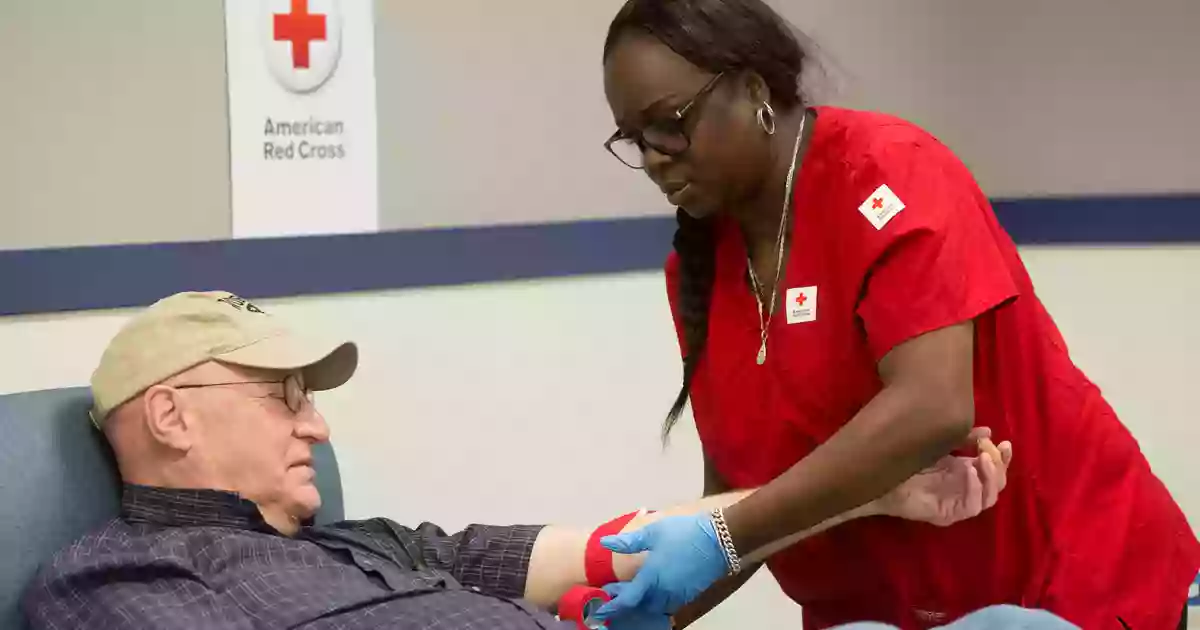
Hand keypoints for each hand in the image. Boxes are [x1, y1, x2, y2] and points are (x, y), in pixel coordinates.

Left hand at [591, 512, 726, 620]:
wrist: (720, 538)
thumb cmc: (683, 532)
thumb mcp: (653, 532)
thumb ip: (629, 542)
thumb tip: (605, 543)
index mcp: (652, 577)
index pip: (628, 599)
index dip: (613, 606)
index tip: (602, 610)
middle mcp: (664, 591)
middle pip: (641, 606)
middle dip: (628, 602)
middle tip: (616, 592)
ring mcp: (679, 594)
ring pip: (657, 606)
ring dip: (644, 602)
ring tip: (635, 590)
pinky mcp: (691, 593)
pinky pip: (670, 603)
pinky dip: (659, 599)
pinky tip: (657, 588)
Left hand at [875, 427, 1012, 525]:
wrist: (880, 475)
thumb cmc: (907, 460)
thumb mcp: (939, 444)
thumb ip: (963, 438)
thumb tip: (988, 432)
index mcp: (965, 473)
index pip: (994, 470)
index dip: (1003, 458)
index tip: (1005, 443)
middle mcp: (965, 489)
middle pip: (996, 484)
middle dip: (1000, 467)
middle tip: (996, 450)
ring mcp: (957, 503)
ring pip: (988, 498)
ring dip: (990, 477)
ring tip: (983, 458)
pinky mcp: (948, 514)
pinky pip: (971, 506)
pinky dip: (974, 489)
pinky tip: (969, 472)